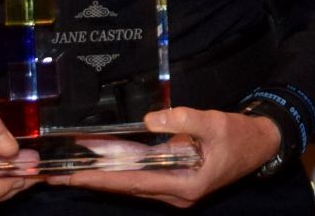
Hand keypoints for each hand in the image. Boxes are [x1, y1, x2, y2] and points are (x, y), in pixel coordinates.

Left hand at [49, 105, 280, 206]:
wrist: (259, 145)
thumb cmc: (238, 136)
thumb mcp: (214, 122)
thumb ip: (183, 119)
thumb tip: (150, 119)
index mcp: (185, 186)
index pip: (133, 183)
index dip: (102, 179)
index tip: (74, 176)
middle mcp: (175, 194)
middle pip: (125, 188)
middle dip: (91, 180)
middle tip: (55, 174)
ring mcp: (174, 190)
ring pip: (130, 184)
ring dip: (101, 176)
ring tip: (68, 168)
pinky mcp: (173, 182)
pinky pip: (140, 176)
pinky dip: (118, 169)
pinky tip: (99, 160)